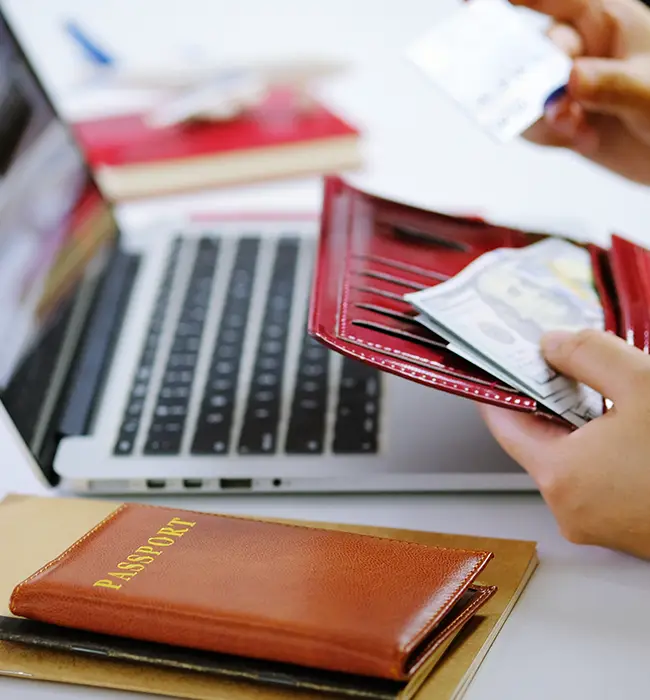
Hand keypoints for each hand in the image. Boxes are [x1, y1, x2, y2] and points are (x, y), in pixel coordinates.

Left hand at [478, 329, 649, 559]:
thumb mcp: (643, 384)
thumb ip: (588, 355)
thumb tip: (552, 345)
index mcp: (560, 475)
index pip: (504, 423)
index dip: (500, 387)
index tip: (497, 363)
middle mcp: (571, 507)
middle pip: (540, 439)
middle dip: (552, 398)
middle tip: (560, 362)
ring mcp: (600, 523)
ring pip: (576, 457)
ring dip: (586, 422)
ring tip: (608, 390)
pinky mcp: (628, 527)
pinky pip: (602, 477)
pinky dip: (608, 447)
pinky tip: (633, 426)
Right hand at [513, 0, 649, 184]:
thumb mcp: (649, 92)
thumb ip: (610, 84)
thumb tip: (570, 79)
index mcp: (607, 21)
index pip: (553, 1)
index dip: (515, 2)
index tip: (471, 6)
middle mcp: (583, 49)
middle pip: (534, 54)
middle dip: (539, 84)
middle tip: (563, 108)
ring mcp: (569, 86)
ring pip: (527, 95)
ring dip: (546, 118)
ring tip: (580, 131)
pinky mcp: (563, 119)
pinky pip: (534, 125)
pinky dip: (549, 137)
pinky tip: (581, 140)